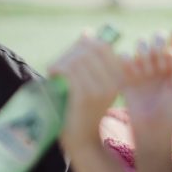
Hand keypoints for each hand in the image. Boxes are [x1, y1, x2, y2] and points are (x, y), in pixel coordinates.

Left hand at [49, 32, 122, 151]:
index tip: (73, 54)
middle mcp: (113, 81)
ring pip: (78, 59)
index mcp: (119, 77)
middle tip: (60, 64)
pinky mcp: (84, 96)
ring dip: (62, 61)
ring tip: (55, 70)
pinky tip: (52, 75)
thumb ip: (90, 58)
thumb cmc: (83, 109)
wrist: (81, 139)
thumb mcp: (92, 82)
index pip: (102, 46)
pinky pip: (69, 71)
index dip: (84, 44)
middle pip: (90, 50)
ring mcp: (100, 89)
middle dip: (71, 52)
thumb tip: (87, 32)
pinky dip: (57, 69)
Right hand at [122, 33, 171, 151]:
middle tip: (160, 62)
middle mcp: (158, 65)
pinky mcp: (126, 76)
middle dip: (157, 45)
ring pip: (140, 46)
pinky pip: (124, 58)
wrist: (150, 131)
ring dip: (145, 55)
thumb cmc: (169, 113)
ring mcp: (141, 70)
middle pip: (156, 41)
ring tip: (148, 73)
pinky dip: (129, 61)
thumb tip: (171, 48)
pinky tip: (134, 73)